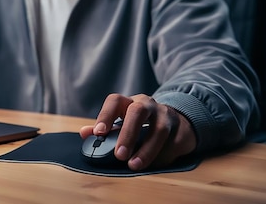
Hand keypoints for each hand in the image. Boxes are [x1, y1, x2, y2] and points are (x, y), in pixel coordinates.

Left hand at [79, 94, 196, 170]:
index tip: (99, 133)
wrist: (176, 122)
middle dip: (127, 133)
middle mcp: (148, 105)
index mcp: (130, 102)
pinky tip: (154, 164)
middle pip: (138, 112)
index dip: (105, 115)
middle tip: (119, 155)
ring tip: (134, 165)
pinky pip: (173, 143)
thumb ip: (104, 129)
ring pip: (159, 129)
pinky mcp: (181, 129)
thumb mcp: (122, 123)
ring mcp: (166, 115)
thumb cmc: (141, 123)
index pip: (115, 100)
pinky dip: (162, 156)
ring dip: (146, 150)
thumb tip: (84, 133)